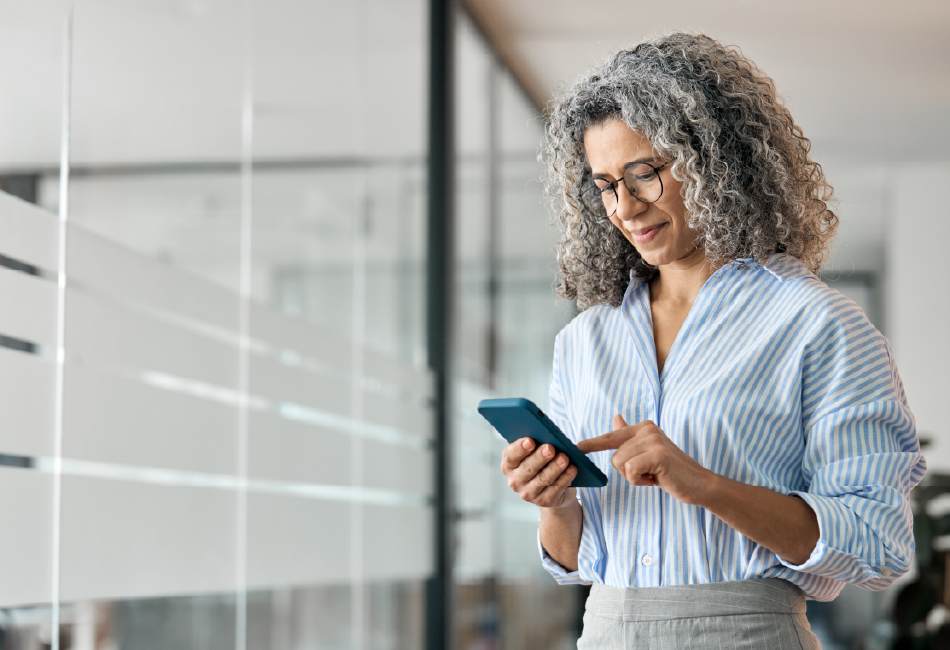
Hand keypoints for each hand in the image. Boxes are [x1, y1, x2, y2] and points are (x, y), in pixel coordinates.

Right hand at [500, 437, 577, 508]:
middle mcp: (515, 480)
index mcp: (509, 464)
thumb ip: (542, 442)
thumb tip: (557, 438)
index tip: (530, 441)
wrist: (552, 487)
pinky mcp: (543, 501)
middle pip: (527, 468)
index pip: (511, 456)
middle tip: (550, 448)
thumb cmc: (543, 462)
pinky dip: (565, 479)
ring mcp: (528, 493)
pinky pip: (555, 489)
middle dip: (540, 457)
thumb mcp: (537, 451)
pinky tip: (571, 470)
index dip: (519, 448)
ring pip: (542, 479)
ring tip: (564, 458)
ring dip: (554, 468)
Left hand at [577, 415, 712, 504]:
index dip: (592, 443)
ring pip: (620, 464)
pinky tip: (655, 479)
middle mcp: (647, 429)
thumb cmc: (671, 471)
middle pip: (614, 456)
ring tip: (653, 475)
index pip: (612, 436)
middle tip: (649, 473)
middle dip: (628, 471)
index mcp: (644, 427)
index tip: (576, 447)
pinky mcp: (657, 454)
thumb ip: (630, 437)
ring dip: (634, 477)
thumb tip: (616, 418)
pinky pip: (629, 471)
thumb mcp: (648, 453)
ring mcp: (653, 440)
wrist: (698, 484)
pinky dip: (639, 481)